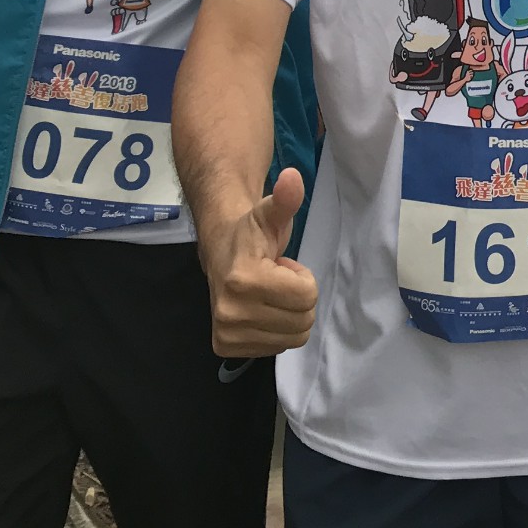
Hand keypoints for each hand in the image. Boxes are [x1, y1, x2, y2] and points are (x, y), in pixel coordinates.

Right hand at [201, 168, 318, 356]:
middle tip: (277, 280)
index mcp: (244, 279)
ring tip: (269, 292)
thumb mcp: (271, 212)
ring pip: (292, 338)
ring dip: (288, 314)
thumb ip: (286, 199)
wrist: (220, 249)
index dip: (303, 278)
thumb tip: (292, 178)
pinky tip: (260, 308)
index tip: (283, 266)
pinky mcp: (225, 348)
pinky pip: (275, 349)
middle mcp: (230, 312)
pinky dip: (275, 330)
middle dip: (298, 298)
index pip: (307, 296)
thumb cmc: (252, 233)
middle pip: (302, 321)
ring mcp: (226, 333)